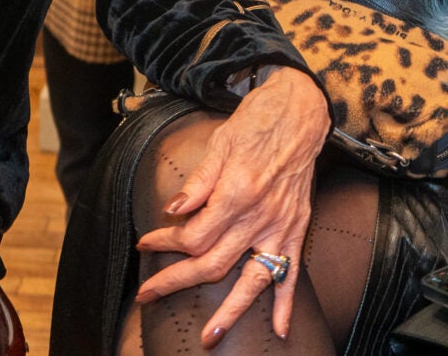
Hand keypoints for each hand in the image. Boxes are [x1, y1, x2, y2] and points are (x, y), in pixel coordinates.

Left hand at [135, 67, 329, 345]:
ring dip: (231, 312)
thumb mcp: (219, 143)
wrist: (301, 113)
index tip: (146, 242)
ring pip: (251, 281)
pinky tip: (279, 330)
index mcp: (236, 194)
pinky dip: (286, 303)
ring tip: (209, 336)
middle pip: (212, 264)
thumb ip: (197, 182)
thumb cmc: (257, 123)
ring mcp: (280, 226)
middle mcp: (259, 217)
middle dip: (176, 282)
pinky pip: (291, 272)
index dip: (165, 242)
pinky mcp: (297, 228)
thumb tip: (173, 209)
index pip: (193, 236)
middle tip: (148, 294)